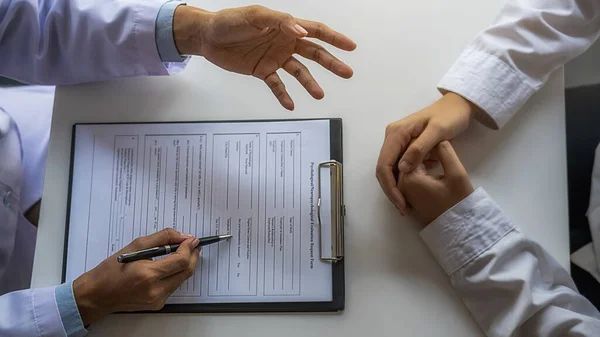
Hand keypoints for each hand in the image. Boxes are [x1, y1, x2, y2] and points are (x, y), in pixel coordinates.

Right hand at [73, 228, 199, 324]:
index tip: (192, 239)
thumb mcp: (135, 246)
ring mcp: (158, 300)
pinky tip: (171, 265)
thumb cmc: (111, 270)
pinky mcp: (158, 304)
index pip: (180, 261)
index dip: (189, 248)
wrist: (97, 295)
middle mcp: (155, 290)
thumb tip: (183, 237)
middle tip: (192, 244)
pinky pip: (174, 286)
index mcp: (148, 275)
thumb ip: (161, 238)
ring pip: (182, 279)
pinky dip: (176, 274)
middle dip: (192, 255)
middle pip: (186, 271)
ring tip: (183, 252)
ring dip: (185, 264)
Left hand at [173, 5, 355, 109]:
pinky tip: (290, 105)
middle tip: (347, 73)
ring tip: (319, 95)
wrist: (207, 37)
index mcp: (285, 26)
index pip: (316, 31)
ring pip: (299, 72)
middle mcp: (284, 43)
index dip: (334, 38)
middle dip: (331, 63)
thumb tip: (301, 33)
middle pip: (314, 53)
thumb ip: (280, 22)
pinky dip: (284, 95)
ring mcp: (275, 58)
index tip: (351, 47)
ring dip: (310, 83)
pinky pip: (277, 85)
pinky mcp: (262, 71)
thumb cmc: (229, 21)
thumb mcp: (255, 16)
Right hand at [376, 92, 478, 212]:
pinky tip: (414, 191)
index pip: (384, 164)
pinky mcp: (405, 147)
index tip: (401, 202)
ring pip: (391, 170)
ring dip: (397, 187)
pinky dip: (405, 180)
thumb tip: (401, 169)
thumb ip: (419, 149)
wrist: (458, 106)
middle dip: (392, 190)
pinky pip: (400, 167)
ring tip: (408, 204)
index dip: (390, 186)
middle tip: (404, 208)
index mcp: (396, 133)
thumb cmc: (450, 117)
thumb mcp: (438, 131)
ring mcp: (398, 142)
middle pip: (384, 169)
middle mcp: (392, 138)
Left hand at [397, 141, 473, 223]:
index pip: (413, 149)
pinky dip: (421, 166)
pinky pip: (411, 172)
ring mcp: (403, 190)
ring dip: (423, 157)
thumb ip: (445, 151)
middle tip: (440, 148)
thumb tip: (436, 138)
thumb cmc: (459, 200)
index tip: (441, 139)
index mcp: (408, 178)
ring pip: (410, 163)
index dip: (427, 141)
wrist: (460, 225)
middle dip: (424, 149)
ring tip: (439, 156)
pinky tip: (435, 165)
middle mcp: (401, 184)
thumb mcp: (457, 173)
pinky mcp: (408, 193)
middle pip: (408, 156)